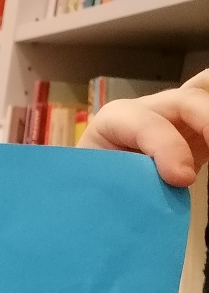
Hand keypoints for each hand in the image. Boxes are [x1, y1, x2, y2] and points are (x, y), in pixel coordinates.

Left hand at [77, 69, 208, 187]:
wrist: (98, 190)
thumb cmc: (94, 190)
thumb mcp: (100, 188)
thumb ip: (120, 187)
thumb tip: (144, 200)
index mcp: (114, 121)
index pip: (144, 123)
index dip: (166, 146)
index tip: (183, 179)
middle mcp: (149, 109)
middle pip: (185, 100)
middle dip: (206, 121)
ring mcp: (177, 115)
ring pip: (205, 92)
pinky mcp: (198, 128)